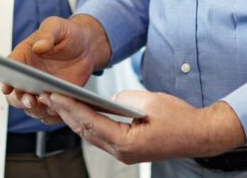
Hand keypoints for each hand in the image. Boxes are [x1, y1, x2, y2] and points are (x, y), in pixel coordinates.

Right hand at [1, 15, 111, 122]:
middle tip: (30, 100)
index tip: (7, 87)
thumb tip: (39, 47)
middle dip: (19, 100)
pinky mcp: (54, 98)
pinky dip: (51, 115)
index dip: (6, 79)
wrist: (86, 47)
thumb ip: (47, 35)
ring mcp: (40, 89)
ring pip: (30, 107)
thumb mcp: (57, 27)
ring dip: (35, 110)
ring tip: (47, 105)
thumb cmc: (67, 34)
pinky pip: (48, 113)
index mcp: (24, 56)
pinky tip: (59, 110)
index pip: (9, 69)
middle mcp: (28, 76)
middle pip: (15, 94)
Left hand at [40, 90, 246, 163]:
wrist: (200, 134)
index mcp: (127, 143)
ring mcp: (124, 153)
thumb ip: (123, 99)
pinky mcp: (128, 148)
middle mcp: (122, 152)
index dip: (69, 108)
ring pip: (91, 135)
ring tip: (57, 101)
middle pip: (85, 132)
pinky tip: (79, 110)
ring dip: (73, 118)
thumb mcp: (150, 100)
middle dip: (65, 113)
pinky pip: (101, 135)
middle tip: (46, 95)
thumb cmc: (180, 118)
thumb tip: (108, 100)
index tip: (53, 94)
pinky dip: (88, 122)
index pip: (90, 123)